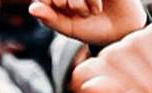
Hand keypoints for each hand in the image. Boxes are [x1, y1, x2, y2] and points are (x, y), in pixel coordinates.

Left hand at [28, 0, 145, 43]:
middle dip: (66, 0)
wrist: (119, 30)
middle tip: (78, 12)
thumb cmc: (91, 29)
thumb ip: (50, 19)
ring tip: (90, 12)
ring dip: (78, 0)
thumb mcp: (68, 28)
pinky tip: (96, 7)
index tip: (60, 8)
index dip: (49, 0)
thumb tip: (31, 9)